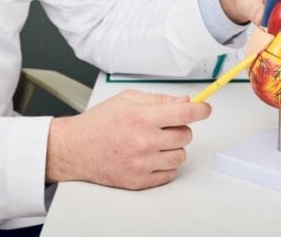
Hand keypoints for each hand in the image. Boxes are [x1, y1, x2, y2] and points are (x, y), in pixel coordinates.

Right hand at [45, 90, 210, 189]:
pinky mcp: (139, 181)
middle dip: (181, 127)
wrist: (75, 148)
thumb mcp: (127, 100)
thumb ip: (158, 100)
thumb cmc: (99, 123)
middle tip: (165, 126)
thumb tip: (185, 101)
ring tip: (156, 142)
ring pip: (180, 156)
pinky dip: (165, 165)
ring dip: (174, 147)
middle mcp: (143, 141)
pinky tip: (151, 156)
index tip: (204, 109)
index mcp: (141, 117)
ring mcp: (142, 163)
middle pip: (185, 135)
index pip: (184, 112)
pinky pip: (169, 174)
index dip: (200, 109)